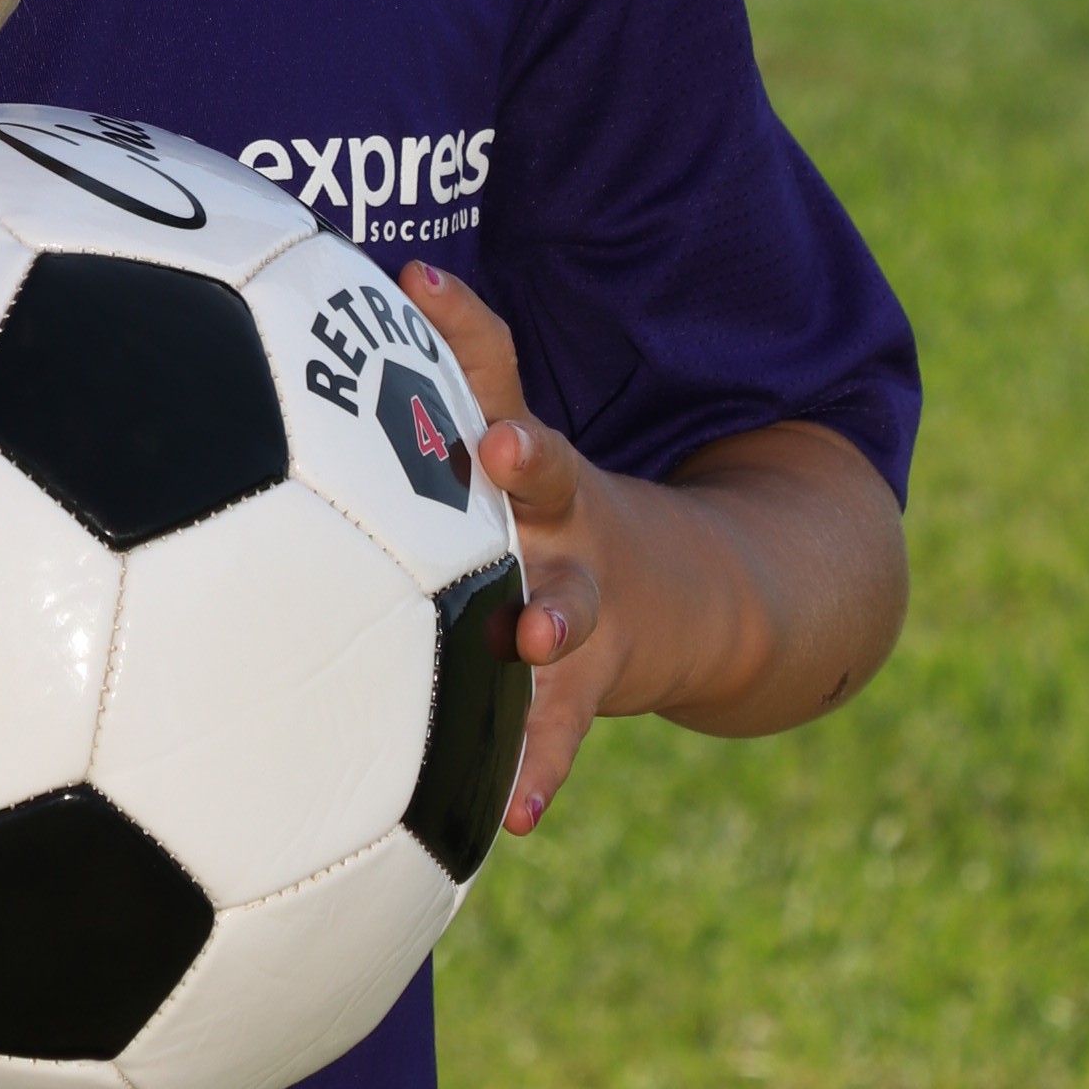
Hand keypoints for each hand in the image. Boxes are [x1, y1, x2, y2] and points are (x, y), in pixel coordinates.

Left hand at [401, 258, 627, 835]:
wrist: (694, 596)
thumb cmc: (549, 501)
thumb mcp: (517, 426)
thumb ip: (457, 357)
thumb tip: (393, 273)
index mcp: (528, 454)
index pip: (499, 372)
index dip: (466, 331)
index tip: (423, 285)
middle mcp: (560, 518)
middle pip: (550, 479)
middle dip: (527, 460)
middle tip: (502, 446)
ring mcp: (584, 600)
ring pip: (566, 609)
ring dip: (548, 623)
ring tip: (534, 638)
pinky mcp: (585, 682)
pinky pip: (555, 732)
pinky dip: (537, 770)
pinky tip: (514, 815)